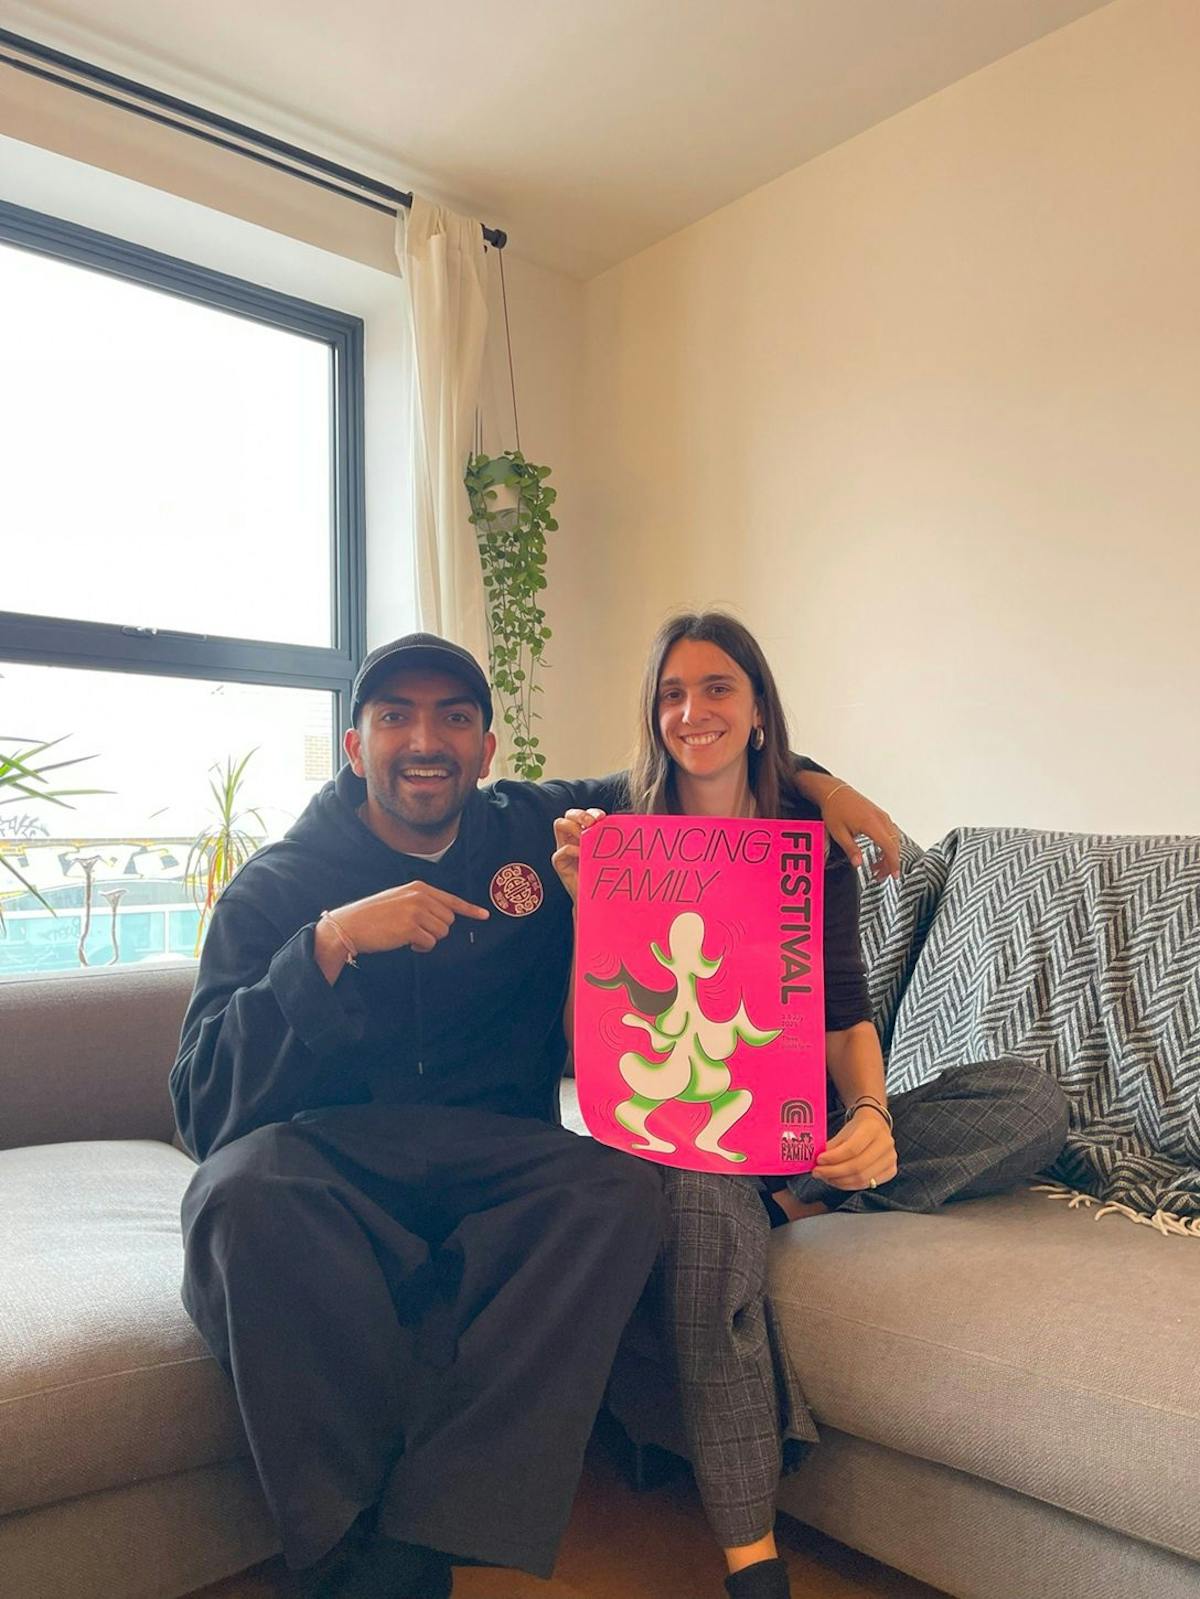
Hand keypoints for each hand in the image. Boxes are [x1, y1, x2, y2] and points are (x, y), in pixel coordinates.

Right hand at [333, 880, 489, 955]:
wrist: (351, 925)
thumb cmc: (373, 915)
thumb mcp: (399, 899)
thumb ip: (421, 903)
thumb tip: (443, 917)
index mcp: (419, 888)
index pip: (451, 899)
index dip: (470, 909)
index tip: (485, 915)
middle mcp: (420, 897)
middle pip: (448, 920)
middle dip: (436, 930)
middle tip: (416, 932)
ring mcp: (416, 911)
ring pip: (441, 932)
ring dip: (428, 940)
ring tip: (408, 936)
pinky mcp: (411, 928)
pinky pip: (430, 943)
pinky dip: (420, 947)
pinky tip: (405, 943)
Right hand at [551, 808, 605, 902]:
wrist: (597, 898)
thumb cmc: (605, 874)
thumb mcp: (610, 852)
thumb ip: (611, 839)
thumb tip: (627, 824)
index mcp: (585, 833)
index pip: (584, 815)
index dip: (592, 812)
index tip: (603, 818)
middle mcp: (573, 838)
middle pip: (569, 814)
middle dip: (580, 814)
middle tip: (592, 823)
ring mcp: (564, 849)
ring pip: (560, 824)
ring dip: (573, 827)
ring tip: (585, 837)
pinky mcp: (560, 863)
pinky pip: (560, 851)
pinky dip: (571, 850)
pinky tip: (582, 854)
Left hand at [811, 1106, 897, 1190]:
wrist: (876, 1125)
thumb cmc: (857, 1129)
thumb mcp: (843, 1132)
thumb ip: (831, 1147)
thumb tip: (817, 1163)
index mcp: (873, 1128)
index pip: (852, 1148)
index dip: (834, 1158)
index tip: (818, 1160)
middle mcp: (886, 1144)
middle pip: (857, 1166)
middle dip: (834, 1172)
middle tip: (818, 1173)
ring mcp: (891, 1159)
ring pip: (862, 1178)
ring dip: (840, 1181)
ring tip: (825, 1178)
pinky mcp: (892, 1171)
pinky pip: (868, 1184)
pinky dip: (850, 1185)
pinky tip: (838, 1181)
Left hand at [822, 785, 901, 881]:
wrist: (834, 792)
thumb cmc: (835, 808)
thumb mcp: (839, 833)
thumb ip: (851, 849)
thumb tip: (858, 863)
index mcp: (871, 824)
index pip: (889, 847)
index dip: (893, 863)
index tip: (893, 875)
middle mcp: (880, 819)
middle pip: (894, 845)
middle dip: (890, 863)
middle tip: (880, 875)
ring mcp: (882, 815)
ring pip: (894, 839)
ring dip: (889, 854)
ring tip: (878, 866)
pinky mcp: (880, 814)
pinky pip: (890, 832)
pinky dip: (888, 844)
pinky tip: (879, 852)